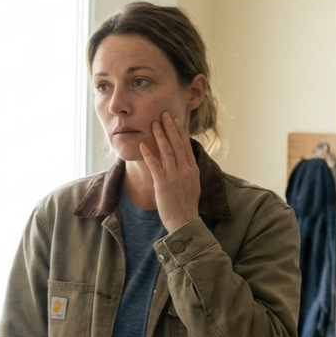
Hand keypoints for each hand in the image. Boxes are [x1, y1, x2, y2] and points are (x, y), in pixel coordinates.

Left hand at [139, 111, 200, 230]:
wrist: (185, 222)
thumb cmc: (186, 206)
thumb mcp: (192, 186)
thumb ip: (188, 172)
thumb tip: (184, 162)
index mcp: (193, 170)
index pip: (186, 146)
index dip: (180, 132)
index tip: (175, 120)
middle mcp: (185, 170)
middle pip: (178, 144)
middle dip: (170, 128)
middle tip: (164, 114)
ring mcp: (175, 176)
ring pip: (167, 151)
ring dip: (160, 136)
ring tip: (154, 123)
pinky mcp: (163, 184)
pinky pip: (155, 165)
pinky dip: (149, 154)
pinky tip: (142, 144)